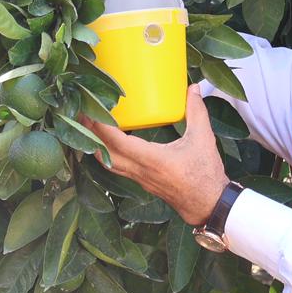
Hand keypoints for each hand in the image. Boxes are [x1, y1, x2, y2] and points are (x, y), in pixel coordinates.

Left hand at [83, 86, 227, 225]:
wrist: (209, 204)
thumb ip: (196, 111)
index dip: (101, 127)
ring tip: (90, 127)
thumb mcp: (203, 139)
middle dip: (90, 134)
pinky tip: (109, 143)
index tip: (92, 110)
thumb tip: (194, 88)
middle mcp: (139, 171)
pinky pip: (116, 168)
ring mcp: (138, 179)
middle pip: (103, 154)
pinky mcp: (141, 182)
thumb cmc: (206, 174)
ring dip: (96, 145)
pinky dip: (106, 154)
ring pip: (107, 163)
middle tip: (82, 114)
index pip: (117, 143)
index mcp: (151, 160)